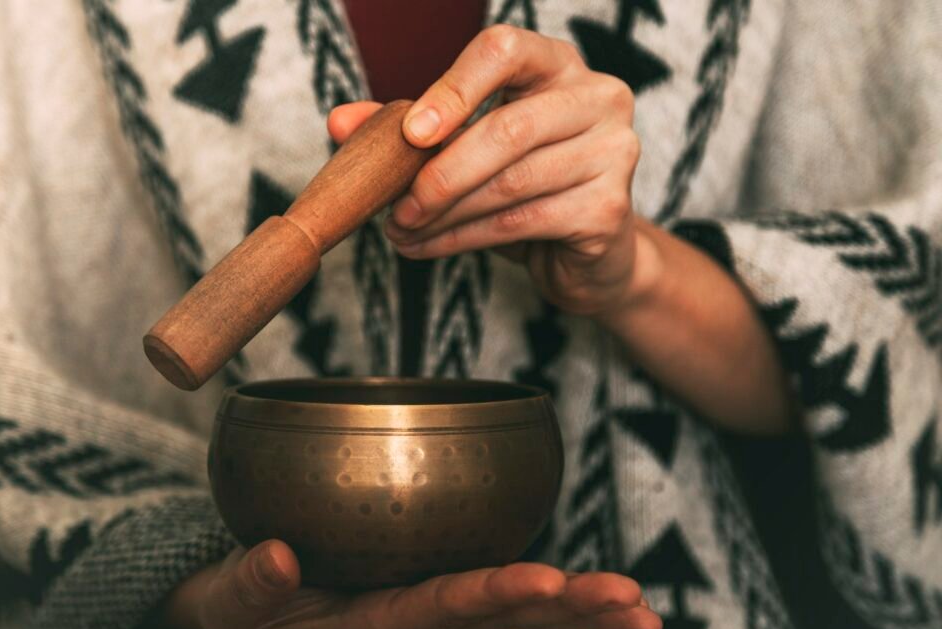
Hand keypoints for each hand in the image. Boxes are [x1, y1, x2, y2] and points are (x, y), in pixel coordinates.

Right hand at [164, 540, 660, 628]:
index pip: (437, 611)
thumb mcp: (236, 597)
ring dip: (583, 611)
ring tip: (643, 610)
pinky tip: (618, 602)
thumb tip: (275, 557)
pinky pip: (518, 602)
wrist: (268, 616)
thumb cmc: (252, 603)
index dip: (488, 595)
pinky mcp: (454, 601)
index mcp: (374, 627)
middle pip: (500, 619)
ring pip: (521, 616)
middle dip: (565, 609)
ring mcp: (444, 619)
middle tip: (628, 599)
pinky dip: (569, 603)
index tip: (540, 579)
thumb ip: (252, 585)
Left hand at [329, 25, 656, 317]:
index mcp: (557, 66)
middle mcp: (597, 98)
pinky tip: (430, 247)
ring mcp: (613, 152)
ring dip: (442, 214)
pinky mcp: (609, 210)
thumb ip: (410, 131)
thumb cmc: (525, 188)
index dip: (453, 88)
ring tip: (401, 232)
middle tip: (393, 209)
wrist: (589, 253)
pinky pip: (521, 222)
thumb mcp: (467, 150)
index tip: (410, 134)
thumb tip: (340, 122)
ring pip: (509, 184)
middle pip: (506, 128)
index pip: (504, 50)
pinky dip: (463, 239)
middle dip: (437, 175)